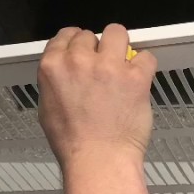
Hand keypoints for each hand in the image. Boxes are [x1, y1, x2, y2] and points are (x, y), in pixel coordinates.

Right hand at [37, 24, 157, 166]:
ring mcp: (108, 66)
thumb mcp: (48, 108)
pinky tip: (139, 80)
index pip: (65, 35)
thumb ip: (56, 82)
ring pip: (117, 33)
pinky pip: (146, 56)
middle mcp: (79, 60)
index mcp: (53, 67)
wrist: (98, 160)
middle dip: (97, 48)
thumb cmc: (72, 143)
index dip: (76, 42)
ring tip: (122, 65)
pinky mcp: (135, 76)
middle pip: (90, 35)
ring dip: (120, 46)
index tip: (84, 50)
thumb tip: (66, 73)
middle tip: (102, 68)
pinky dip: (144, 66)